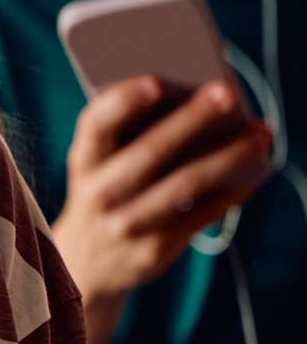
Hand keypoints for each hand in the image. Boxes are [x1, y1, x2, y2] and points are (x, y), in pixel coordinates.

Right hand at [51, 77, 271, 343]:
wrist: (85, 262)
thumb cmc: (103, 191)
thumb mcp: (95, 165)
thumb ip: (125, 136)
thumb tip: (190, 101)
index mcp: (82, 161)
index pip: (96, 124)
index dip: (123, 102)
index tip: (156, 81)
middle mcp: (100, 192)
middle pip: (152, 150)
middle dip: (193, 118)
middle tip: (228, 92)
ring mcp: (128, 223)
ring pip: (187, 183)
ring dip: (230, 154)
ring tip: (261, 132)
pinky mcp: (156, 248)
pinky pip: (204, 213)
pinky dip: (234, 189)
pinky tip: (256, 170)